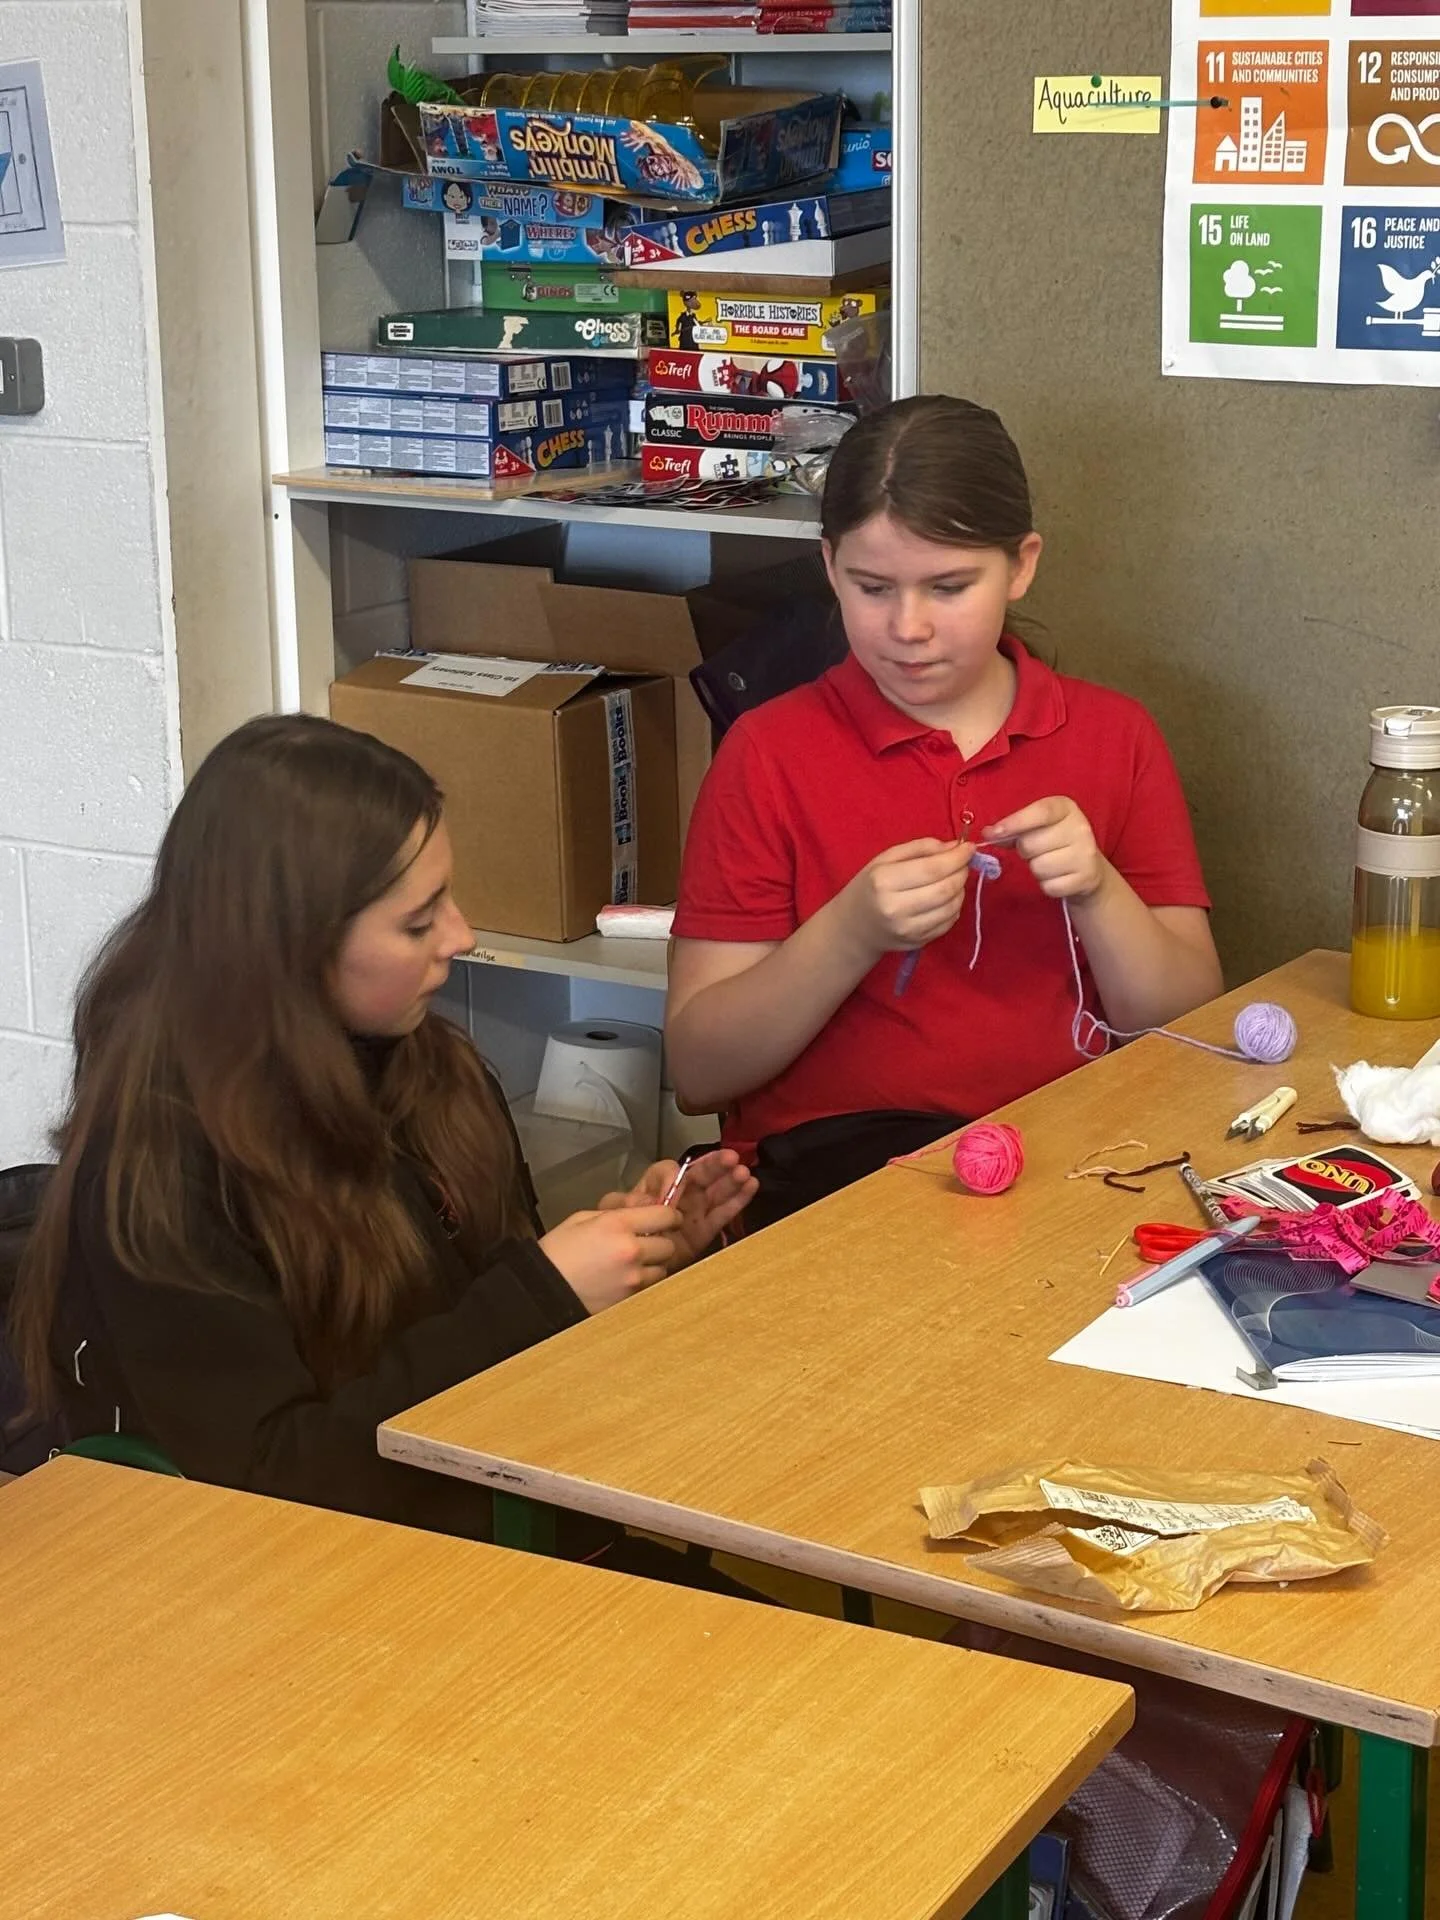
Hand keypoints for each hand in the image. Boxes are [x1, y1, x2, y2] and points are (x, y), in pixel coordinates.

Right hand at [539, 1205, 681, 1315]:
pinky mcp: (629, 1299)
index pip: (666, 1215)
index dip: (668, 1216)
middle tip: (646, 1242)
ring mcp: (632, 1278)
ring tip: (633, 1264)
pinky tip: (624, 1279)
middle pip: (669, 1244)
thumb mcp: (582, 1218)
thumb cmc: (557, 1251)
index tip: (665, 1219)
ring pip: (663, 1268)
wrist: (541, 1289)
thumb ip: (615, 1213)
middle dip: (660, 1242)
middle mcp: (631, 1251)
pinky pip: (649, 1287)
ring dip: (653, 1264)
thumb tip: (641, 1210)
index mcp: (618, 1224)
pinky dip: (643, 1282)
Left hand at [601, 1150, 757, 1266]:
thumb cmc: (621, 1235)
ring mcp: (694, 1211)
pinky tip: (751, 1186)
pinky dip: (738, 1200)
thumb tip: (646, 1201)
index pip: (666, 1171)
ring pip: (716, 1191)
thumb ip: (627, 1203)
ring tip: (743, 1172)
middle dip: (715, 1166)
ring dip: (730, 1180)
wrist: (629, 1265)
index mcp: (655, 1186)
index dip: (671, 1176)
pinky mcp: (705, 1230)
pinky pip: (723, 1213)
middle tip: (730, 1158)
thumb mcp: (616, 1214)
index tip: (673, 1187)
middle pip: (699, 1175)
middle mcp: (679, 1194)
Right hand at [838, 838, 972, 961]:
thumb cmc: (869, 887)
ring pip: (952, 907)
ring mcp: (908, 929)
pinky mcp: (918, 942)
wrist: (854, 927)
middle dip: (961, 872)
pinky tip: (946, 898)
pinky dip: (955, 906)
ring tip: (954, 879)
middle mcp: (896, 908)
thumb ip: (920, 848)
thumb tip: (955, 847)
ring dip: (961, 890)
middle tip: (962, 863)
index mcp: (884, 881)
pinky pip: (949, 922)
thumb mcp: (885, 859)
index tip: (968, 847)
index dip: (956, 857)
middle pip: (945, 889)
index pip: (932, 869)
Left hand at [983, 798, 1107, 901]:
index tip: (992, 834)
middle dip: (1025, 851)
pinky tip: (1057, 877)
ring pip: (1039, 867)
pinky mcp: (1085, 878)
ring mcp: (1086, 854)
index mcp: (1066, 808)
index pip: (1040, 812)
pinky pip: (1050, 886)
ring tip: (1048, 863)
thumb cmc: (1055, 842)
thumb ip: (1013, 828)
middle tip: (1035, 851)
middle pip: (1031, 844)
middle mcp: (1080, 828)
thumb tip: (988, 834)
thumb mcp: (1038, 827)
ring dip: (1036, 869)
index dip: (1014, 823)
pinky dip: (1047, 885)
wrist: (1088, 867)